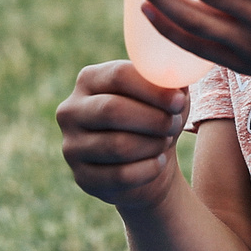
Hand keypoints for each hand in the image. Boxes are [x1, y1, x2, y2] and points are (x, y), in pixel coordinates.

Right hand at [57, 60, 190, 212]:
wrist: (146, 163)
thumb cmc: (156, 117)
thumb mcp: (165, 94)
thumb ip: (169, 79)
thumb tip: (179, 72)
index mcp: (89, 79)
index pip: (118, 75)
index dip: (152, 89)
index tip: (179, 100)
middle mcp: (71, 111)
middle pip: (112, 110)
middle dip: (153, 119)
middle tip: (174, 124)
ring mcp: (72, 146)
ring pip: (117, 145)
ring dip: (153, 144)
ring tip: (165, 141)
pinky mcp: (82, 178)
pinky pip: (120, 175)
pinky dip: (148, 169)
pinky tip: (158, 163)